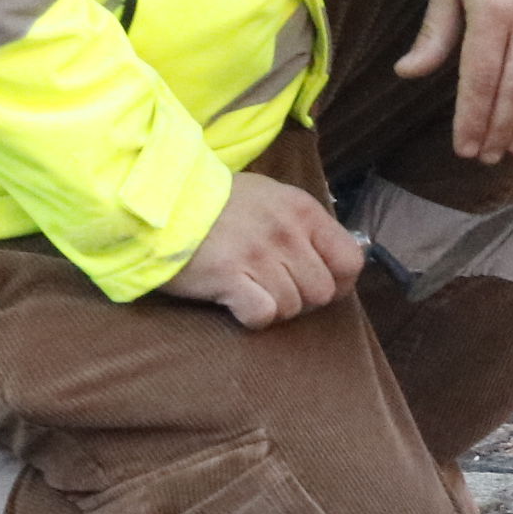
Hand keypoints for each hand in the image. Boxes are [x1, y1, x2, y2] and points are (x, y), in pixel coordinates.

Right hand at [165, 170, 365, 328]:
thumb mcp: (271, 198)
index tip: (317, 283)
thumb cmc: (218, 203)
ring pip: (291, 307)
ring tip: (249, 288)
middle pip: (322, 292)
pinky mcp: (229, 276)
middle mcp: (287, 232)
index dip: (339, 281)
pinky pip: (263, 315)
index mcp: (303, 211)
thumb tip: (333, 259)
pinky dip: (252, 315)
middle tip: (273, 288)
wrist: (161, 199)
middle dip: (301, 299)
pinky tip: (236, 300)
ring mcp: (259, 255)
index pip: (350, 260)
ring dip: (273, 307)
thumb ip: (303, 225)